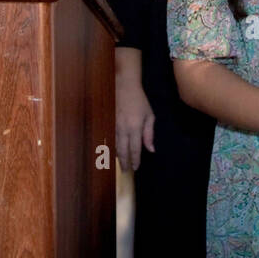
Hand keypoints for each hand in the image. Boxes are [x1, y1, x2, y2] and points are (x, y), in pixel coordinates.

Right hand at [115, 50, 154, 170]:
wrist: (124, 86)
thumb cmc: (139, 101)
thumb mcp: (149, 116)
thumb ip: (149, 134)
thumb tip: (151, 150)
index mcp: (134, 127)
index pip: (135, 149)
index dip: (135, 160)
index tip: (135, 168)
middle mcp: (122, 129)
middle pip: (122, 150)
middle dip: (124, 162)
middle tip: (126, 171)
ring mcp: (113, 125)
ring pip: (114, 146)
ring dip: (117, 156)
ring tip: (120, 164)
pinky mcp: (107, 122)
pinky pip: (108, 138)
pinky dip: (110, 147)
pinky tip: (112, 152)